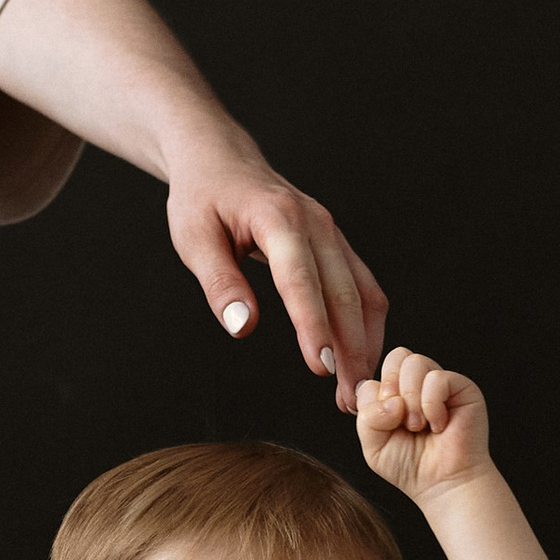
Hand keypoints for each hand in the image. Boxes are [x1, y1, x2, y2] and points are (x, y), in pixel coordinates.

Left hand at [169, 155, 387, 414]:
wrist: (221, 159)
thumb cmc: (203, 198)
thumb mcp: (194, 238)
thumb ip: (220, 283)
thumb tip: (243, 327)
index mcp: (278, 218)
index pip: (300, 279)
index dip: (313, 325)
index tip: (321, 367)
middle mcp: (315, 223)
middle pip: (343, 292)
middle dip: (350, 349)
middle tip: (349, 400)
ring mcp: (331, 232)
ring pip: (363, 293)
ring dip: (365, 343)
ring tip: (355, 389)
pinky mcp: (336, 244)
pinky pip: (362, 286)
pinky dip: (365, 324)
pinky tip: (359, 356)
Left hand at [357, 347, 493, 503]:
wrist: (442, 485)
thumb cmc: (411, 467)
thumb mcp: (374, 445)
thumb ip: (367, 417)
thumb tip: (392, 398)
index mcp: (395, 394)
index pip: (376, 375)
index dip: (376, 399)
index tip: (387, 424)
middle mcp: (417, 384)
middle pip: (397, 356)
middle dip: (392, 389)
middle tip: (401, 420)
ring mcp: (440, 384)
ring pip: (415, 363)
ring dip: (412, 400)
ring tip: (419, 426)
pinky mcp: (462, 388)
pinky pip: (437, 378)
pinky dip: (431, 405)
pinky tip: (438, 425)